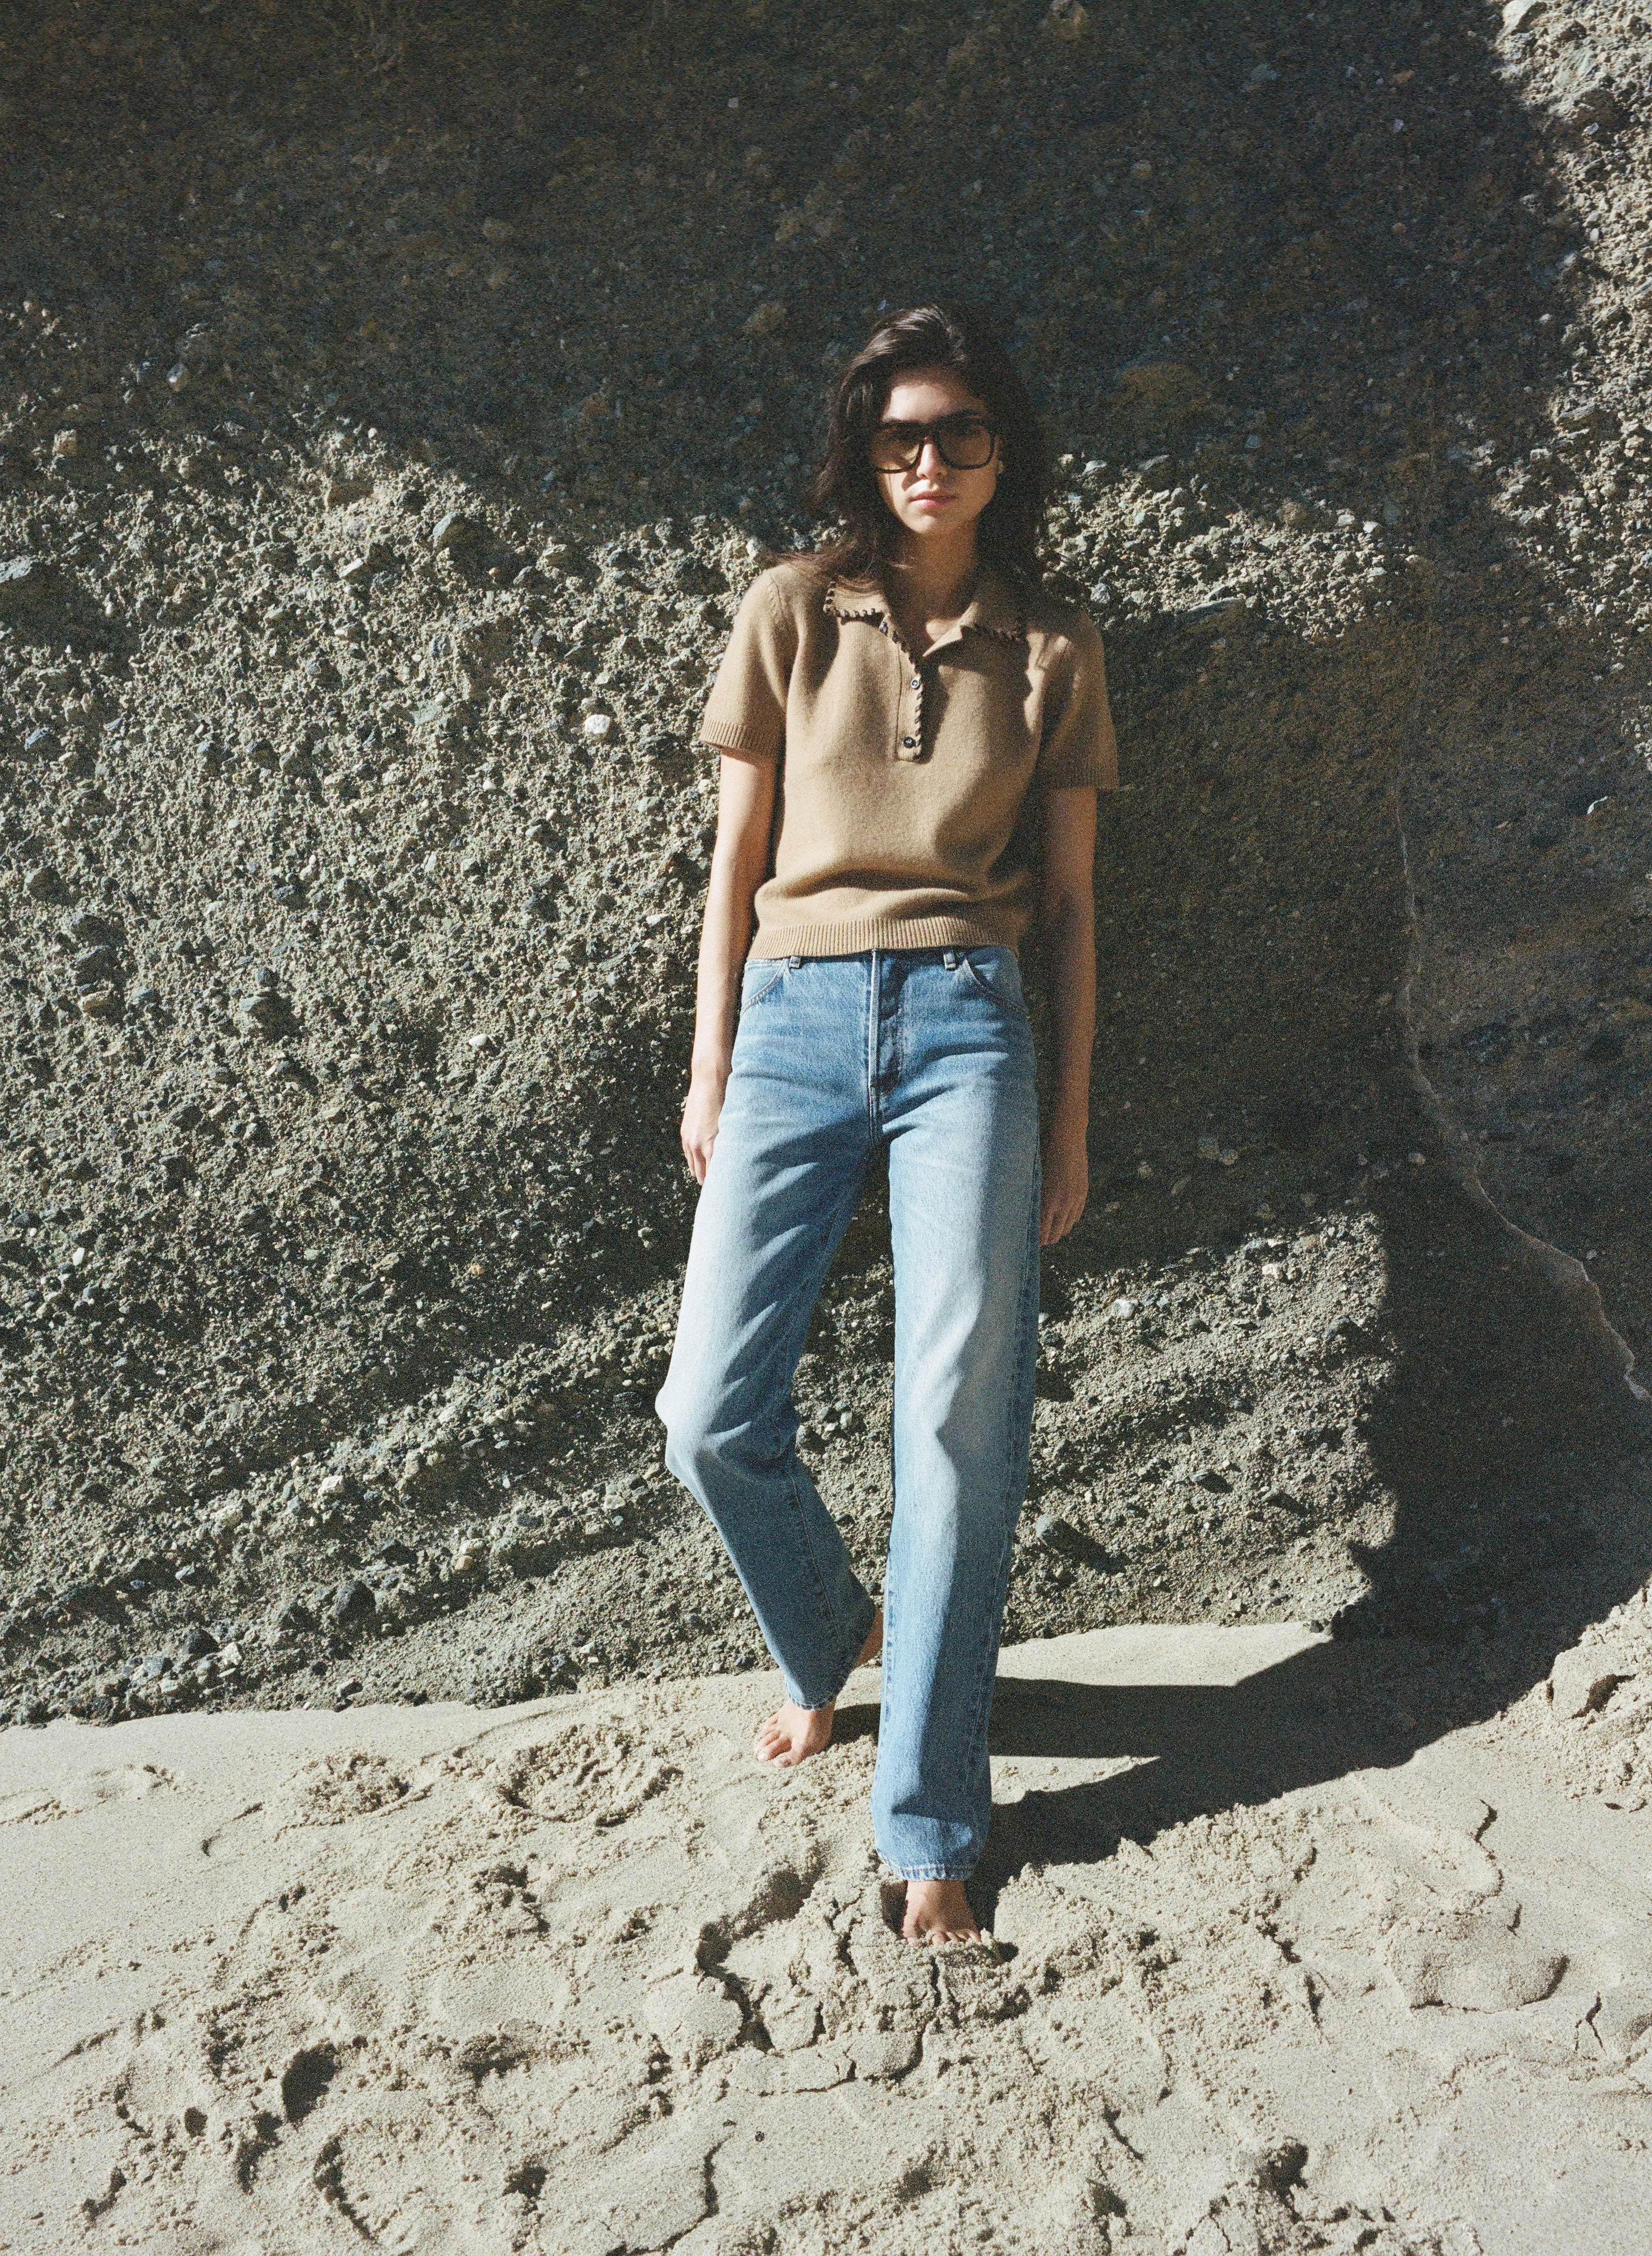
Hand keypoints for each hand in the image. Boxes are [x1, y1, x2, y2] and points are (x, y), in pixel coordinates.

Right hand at [681, 1061, 728, 1184]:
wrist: (710, 1080)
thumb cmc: (730, 1100)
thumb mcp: (737, 1126)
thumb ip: (736, 1146)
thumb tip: (743, 1164)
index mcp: (712, 1147)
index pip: (715, 1178)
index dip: (722, 1188)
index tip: (731, 1196)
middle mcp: (697, 1147)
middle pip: (702, 1177)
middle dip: (712, 1186)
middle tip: (725, 1193)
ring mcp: (689, 1140)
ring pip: (694, 1169)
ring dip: (703, 1175)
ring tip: (715, 1183)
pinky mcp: (685, 1133)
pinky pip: (689, 1157)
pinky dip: (697, 1163)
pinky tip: (706, 1165)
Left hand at [1040, 1119, 1087, 1246]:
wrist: (1067, 1140)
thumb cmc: (1044, 1156)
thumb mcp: (1035, 1178)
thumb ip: (1034, 1197)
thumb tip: (1028, 1213)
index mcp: (1048, 1200)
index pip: (1043, 1230)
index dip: (1038, 1240)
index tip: (1032, 1243)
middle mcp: (1064, 1203)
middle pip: (1057, 1232)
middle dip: (1048, 1239)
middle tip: (1041, 1242)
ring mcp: (1076, 1198)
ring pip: (1069, 1225)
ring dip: (1060, 1231)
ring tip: (1053, 1234)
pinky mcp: (1083, 1192)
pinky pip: (1078, 1213)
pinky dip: (1070, 1220)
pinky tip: (1065, 1220)